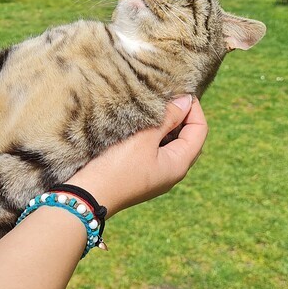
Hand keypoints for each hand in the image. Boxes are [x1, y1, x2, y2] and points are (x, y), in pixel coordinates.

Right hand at [65, 95, 207, 217]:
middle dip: (181, 115)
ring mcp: (158, 175)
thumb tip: (186, 101)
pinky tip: (141, 126)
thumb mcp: (144, 138)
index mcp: (179, 164)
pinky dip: (154, 136)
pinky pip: (157, 151)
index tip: (178, 91)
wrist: (87, 196)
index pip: (200, 130)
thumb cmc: (117, 167)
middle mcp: (173, 172)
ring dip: (166, 125)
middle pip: (189, 137)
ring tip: (152, 108)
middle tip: (166, 97)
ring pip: (171, 144)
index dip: (193, 108)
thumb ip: (168, 118)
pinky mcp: (142, 175)